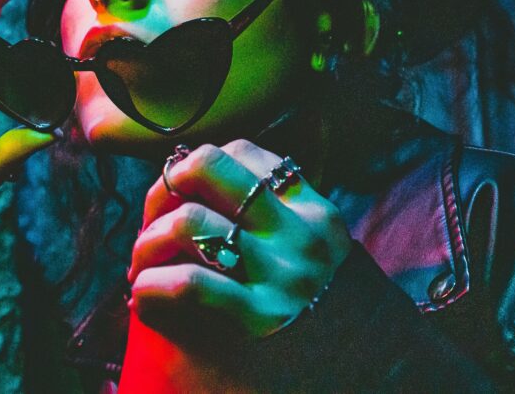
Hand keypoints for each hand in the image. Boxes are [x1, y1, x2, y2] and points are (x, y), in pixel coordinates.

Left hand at [128, 139, 351, 340]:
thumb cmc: (325, 301)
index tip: (183, 194)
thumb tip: (205, 182)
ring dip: (149, 242)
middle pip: (208, 167)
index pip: (241, 151)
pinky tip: (143, 296)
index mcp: (310, 207)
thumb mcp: (316, 242)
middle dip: (165, 185)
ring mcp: (281, 272)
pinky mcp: (261, 316)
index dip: (198, 165)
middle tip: (155, 217)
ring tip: (142, 267)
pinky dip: (152, 286)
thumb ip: (277, 212)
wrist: (372, 363)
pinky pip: (189, 283)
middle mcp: (297, 231)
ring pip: (190, 221)